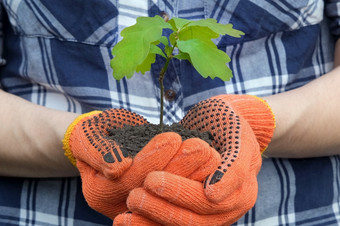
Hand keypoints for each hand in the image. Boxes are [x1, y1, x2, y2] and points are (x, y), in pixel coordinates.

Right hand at [63, 108, 220, 218]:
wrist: (101, 140)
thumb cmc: (92, 134)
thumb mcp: (87, 137)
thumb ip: (99, 152)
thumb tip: (118, 168)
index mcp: (99, 192)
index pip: (130, 179)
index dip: (153, 158)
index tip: (173, 137)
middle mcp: (120, 204)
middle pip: (154, 191)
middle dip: (179, 167)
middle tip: (200, 146)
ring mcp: (140, 204)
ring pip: (169, 195)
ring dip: (191, 174)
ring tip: (209, 152)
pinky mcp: (156, 197)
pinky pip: (176, 192)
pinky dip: (194, 177)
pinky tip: (210, 162)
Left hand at [114, 94, 274, 224]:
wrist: (222, 127)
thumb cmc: (228, 125)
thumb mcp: (237, 136)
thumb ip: (231, 166)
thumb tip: (212, 195)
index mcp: (241, 193)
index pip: (207, 200)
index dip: (179, 192)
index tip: (151, 180)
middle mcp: (227, 210)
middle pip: (193, 220)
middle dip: (161, 209)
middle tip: (134, 196)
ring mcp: (211, 215)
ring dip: (151, 223)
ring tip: (124, 218)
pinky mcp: (194, 213)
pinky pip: (173, 225)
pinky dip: (150, 224)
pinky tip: (126, 221)